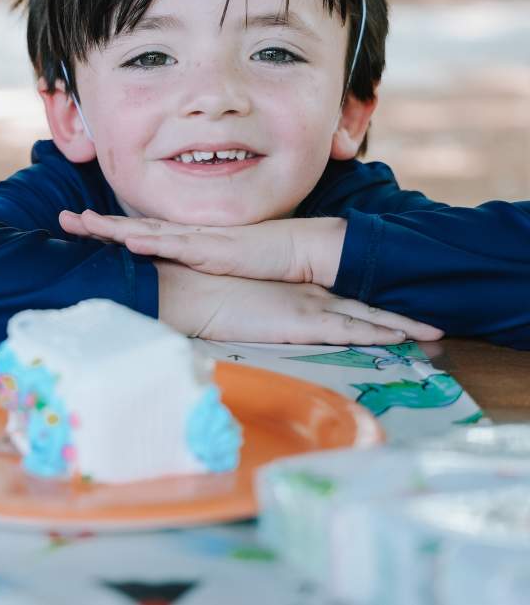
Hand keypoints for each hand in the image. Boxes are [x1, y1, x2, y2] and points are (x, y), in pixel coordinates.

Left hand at [59, 211, 343, 287]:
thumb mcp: (224, 264)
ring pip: (148, 230)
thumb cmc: (264, 258)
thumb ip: (201, 264)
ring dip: (115, 227)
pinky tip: (129, 238)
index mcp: (188, 240)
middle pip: (136, 226)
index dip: (112, 229)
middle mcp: (188, 235)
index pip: (143, 232)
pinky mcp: (213, 249)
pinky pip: (176, 244)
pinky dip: (151, 240)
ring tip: (84, 223)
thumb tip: (182, 271)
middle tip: (65, 219)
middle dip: (100, 224)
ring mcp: (198, 239)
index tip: (82, 226)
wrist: (298, 249)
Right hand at [156, 261, 442, 343]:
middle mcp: (310, 291)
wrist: (188, 286)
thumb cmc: (205, 292)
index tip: (401, 310)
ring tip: (436, 335)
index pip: (344, 293)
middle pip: (365, 303)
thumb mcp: (240, 300)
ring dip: (402, 325)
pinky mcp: (301, 321)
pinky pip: (349, 330)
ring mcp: (308, 304)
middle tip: (435, 326)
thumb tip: (265, 313)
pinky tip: (403, 339)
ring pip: (367, 316)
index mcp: (297, 286)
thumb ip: (259, 305)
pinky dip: (378, 334)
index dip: (375, 303)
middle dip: (401, 314)